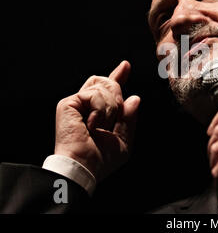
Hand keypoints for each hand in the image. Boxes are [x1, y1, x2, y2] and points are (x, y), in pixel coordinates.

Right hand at [54, 60, 139, 180]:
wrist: (85, 166)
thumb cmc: (101, 159)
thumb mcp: (123, 139)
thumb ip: (129, 118)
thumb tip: (134, 98)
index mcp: (98, 112)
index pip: (108, 89)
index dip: (118, 76)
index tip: (126, 65)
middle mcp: (85, 105)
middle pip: (108, 82)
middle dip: (117, 100)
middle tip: (110, 121)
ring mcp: (76, 103)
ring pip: (104, 87)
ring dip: (110, 109)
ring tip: (98, 127)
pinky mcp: (68, 103)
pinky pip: (95, 94)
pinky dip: (100, 110)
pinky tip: (92, 124)